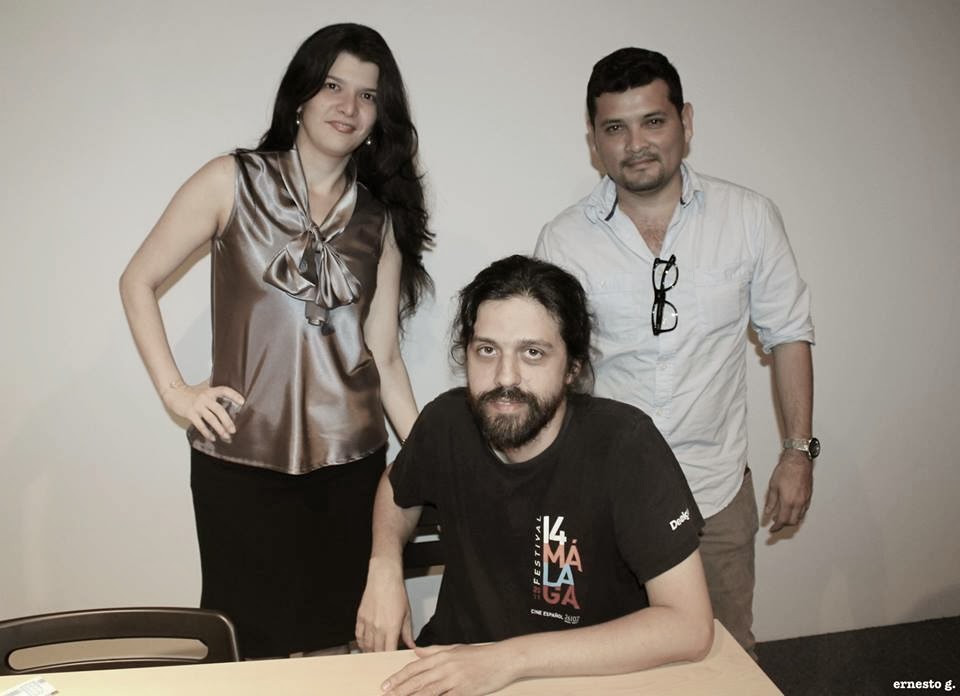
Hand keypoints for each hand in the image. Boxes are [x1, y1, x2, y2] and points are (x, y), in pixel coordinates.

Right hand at [162, 379, 243, 441]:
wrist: (174, 394)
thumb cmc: (191, 392)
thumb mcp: (204, 387)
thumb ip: (215, 387)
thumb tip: (229, 381)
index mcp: (210, 390)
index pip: (224, 390)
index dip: (234, 395)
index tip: (243, 402)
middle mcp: (205, 397)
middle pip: (219, 410)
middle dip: (228, 421)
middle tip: (234, 430)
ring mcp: (197, 406)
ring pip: (211, 419)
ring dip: (219, 429)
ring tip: (226, 436)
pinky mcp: (190, 413)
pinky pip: (200, 425)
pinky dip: (207, 432)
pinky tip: (212, 437)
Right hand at [356, 558, 414, 651]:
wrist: (384, 578)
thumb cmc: (396, 592)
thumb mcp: (407, 614)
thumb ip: (408, 632)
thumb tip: (411, 644)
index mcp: (391, 627)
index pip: (389, 651)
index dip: (390, 658)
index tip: (392, 660)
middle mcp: (378, 627)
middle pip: (377, 650)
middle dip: (380, 657)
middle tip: (383, 659)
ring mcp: (367, 623)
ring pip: (366, 645)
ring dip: (370, 652)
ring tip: (374, 654)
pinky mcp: (360, 617)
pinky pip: (358, 635)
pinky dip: (361, 642)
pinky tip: (364, 644)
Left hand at [381, 644, 514, 695]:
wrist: (503, 659)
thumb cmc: (481, 655)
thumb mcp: (455, 649)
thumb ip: (434, 651)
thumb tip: (416, 652)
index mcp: (442, 656)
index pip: (414, 668)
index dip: (398, 677)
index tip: (386, 685)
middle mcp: (445, 667)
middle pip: (416, 681)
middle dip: (398, 690)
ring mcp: (454, 680)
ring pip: (426, 691)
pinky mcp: (463, 691)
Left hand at [764, 449, 812, 531]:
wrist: (798, 461)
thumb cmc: (785, 470)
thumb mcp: (773, 486)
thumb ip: (771, 502)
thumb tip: (768, 513)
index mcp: (788, 501)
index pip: (783, 521)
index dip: (776, 527)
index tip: (772, 529)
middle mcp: (799, 503)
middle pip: (792, 522)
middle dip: (784, 525)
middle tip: (776, 523)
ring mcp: (805, 500)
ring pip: (799, 517)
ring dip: (791, 519)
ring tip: (782, 516)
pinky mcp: (809, 496)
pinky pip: (804, 510)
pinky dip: (797, 513)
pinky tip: (791, 509)